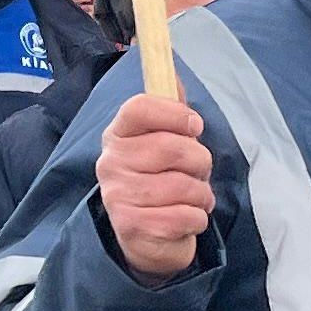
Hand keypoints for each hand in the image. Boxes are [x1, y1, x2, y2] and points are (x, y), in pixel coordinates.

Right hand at [96, 92, 215, 280]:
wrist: (147, 239)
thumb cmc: (162, 181)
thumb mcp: (166, 142)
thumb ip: (171, 110)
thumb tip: (172, 70)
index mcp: (118, 135)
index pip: (138, 108)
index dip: (174, 113)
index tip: (194, 126)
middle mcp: (110, 163)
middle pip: (170, 147)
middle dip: (200, 161)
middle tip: (198, 172)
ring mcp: (117, 196)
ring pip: (181, 185)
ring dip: (201, 194)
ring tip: (194, 198)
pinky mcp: (131, 227)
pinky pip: (184, 216)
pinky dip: (198, 218)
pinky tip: (187, 218)